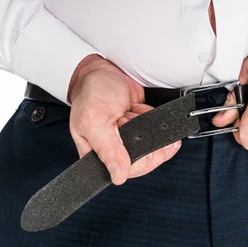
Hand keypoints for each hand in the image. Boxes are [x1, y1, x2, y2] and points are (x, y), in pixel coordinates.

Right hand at [67, 54, 181, 184]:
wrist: (103, 70)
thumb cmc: (90, 91)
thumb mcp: (93, 120)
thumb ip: (107, 149)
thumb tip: (118, 176)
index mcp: (97, 155)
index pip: (127, 171)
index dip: (144, 160)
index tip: (155, 147)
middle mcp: (114, 149)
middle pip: (145, 159)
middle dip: (148, 139)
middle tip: (134, 121)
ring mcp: (129, 138)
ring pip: (154, 144)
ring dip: (151, 127)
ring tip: (134, 113)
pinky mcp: (140, 126)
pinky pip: (157, 130)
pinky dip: (154, 118)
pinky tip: (142, 110)